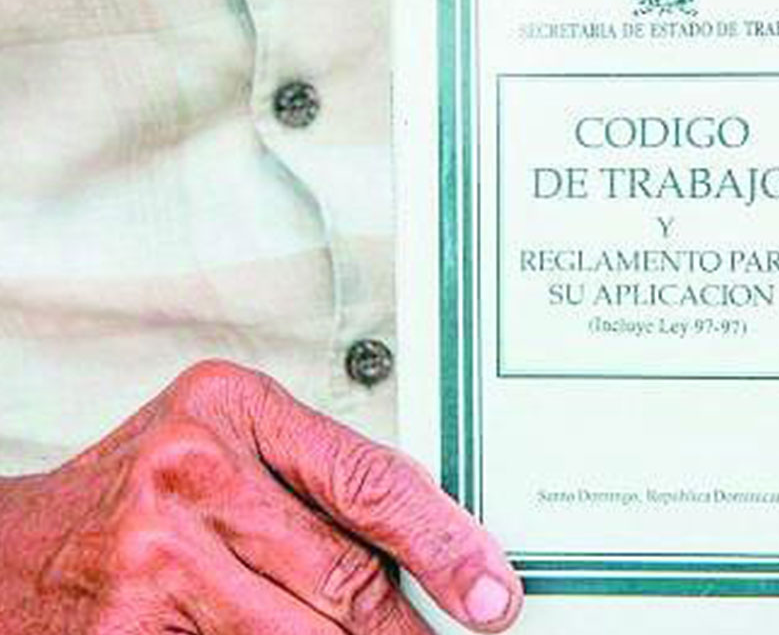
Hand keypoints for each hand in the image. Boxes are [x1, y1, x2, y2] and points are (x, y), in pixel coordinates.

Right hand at [0, 361, 521, 633]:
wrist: (16, 552)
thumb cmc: (138, 494)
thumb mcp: (228, 448)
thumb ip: (320, 478)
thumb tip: (432, 531)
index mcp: (232, 407)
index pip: (372, 479)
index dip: (447, 544)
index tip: (491, 590)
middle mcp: (193, 471)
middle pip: (348, 574)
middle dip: (406, 626)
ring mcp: (157, 554)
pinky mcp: (128, 629)